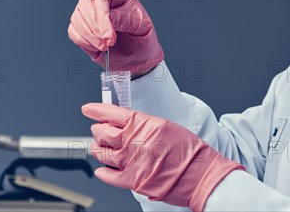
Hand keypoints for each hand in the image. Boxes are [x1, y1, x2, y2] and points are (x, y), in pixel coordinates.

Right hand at [68, 0, 163, 77]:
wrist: (138, 58)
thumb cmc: (142, 38)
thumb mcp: (141, 26)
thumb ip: (126, 19)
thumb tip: (109, 16)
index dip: (103, 15)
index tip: (110, 35)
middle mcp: (101, 1)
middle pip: (86, 5)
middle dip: (96, 27)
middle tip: (109, 43)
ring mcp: (89, 14)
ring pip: (77, 18)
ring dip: (90, 36)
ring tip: (105, 47)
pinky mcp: (81, 29)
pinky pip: (73, 32)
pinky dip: (84, 41)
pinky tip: (97, 47)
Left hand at [82, 103, 243, 211]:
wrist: (201, 175)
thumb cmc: (190, 151)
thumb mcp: (166, 126)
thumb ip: (144, 124)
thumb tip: (127, 123)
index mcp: (144, 124)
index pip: (112, 113)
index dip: (96, 110)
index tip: (88, 109)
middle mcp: (135, 142)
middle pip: (103, 133)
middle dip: (97, 130)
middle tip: (97, 129)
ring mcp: (132, 162)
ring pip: (102, 153)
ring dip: (97, 148)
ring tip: (98, 146)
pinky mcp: (133, 181)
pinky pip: (108, 176)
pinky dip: (102, 171)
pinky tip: (101, 169)